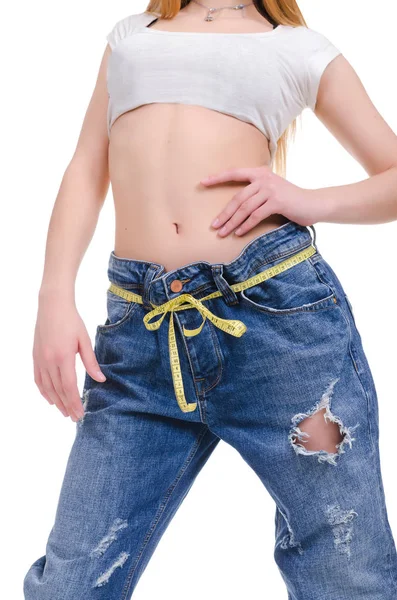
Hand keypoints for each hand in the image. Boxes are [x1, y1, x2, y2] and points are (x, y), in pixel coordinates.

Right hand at [33, 295, 105, 421]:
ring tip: (64, 412)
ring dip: (56, 402)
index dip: (74, 402)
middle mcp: (49, 361)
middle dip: (67, 406)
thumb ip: (91, 362)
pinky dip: (44, 391)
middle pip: (58, 390)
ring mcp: (40, 359)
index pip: (69, 387)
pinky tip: (50, 398)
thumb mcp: (85, 341)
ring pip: (47, 387)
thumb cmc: (72, 321)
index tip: (80, 413)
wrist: (52, 306)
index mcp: (63, 357)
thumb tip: (101, 380)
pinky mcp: (36, 356)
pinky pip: (38, 379)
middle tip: (75, 418)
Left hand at [201, 165, 319, 236]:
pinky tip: (239, 233)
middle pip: (238, 198)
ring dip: (232, 223)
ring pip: (245, 208)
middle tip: (214, 225)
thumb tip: (235, 205)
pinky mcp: (277, 202)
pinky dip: (246, 226)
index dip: (218, 178)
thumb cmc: (290, 200)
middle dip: (224, 214)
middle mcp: (264, 178)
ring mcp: (270, 189)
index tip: (202, 183)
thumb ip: (256, 192)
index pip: (235, 173)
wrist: (313, 203)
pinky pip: (256, 216)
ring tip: (223, 233)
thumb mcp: (271, 190)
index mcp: (260, 172)